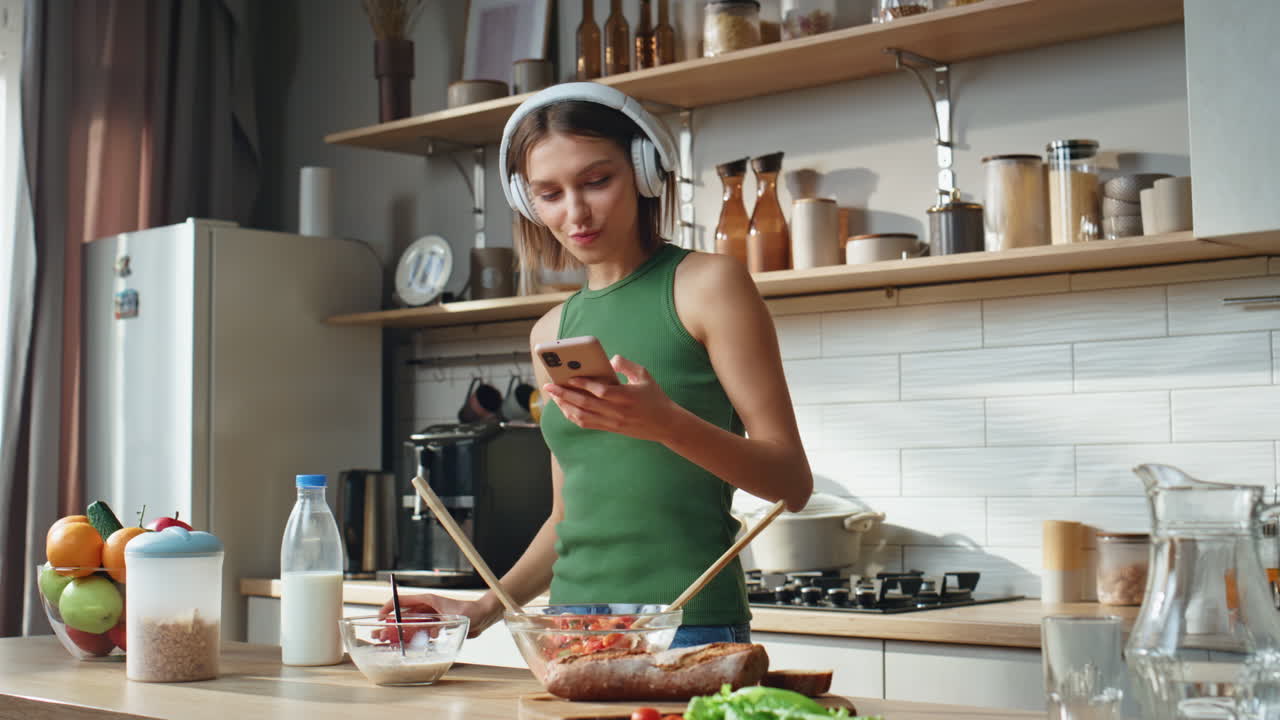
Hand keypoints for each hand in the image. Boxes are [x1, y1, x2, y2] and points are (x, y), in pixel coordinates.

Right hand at [376, 592, 499, 639]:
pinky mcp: (435, 625)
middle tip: (379, 635)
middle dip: (390, 624)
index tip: (380, 617)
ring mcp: (430, 617)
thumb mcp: (453, 617)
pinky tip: (411, 644)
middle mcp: (426, 608)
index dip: (389, 608)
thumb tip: (430, 633)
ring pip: (410, 624)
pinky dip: (414, 637)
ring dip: (400, 633)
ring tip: (388, 642)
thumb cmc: (470, 611)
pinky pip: (420, 631)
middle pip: (403, 614)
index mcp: (428, 600)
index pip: (402, 600)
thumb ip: (441, 624)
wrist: (482, 617)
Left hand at [543, 355, 683, 444]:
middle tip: (550, 386)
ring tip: (554, 396)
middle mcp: (617, 411)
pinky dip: (573, 416)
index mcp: (627, 396)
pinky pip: (586, 424)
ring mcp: (612, 422)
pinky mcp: (610, 428)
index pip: (601, 391)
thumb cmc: (655, 397)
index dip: (584, 384)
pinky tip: (565, 408)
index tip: (570, 377)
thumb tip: (609, 360)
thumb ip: (626, 365)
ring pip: (582, 416)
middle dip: (565, 394)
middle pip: (585, 404)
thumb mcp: (644, 375)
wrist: (665, 424)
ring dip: (565, 406)